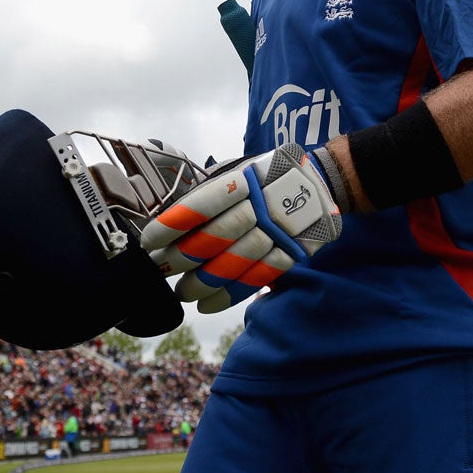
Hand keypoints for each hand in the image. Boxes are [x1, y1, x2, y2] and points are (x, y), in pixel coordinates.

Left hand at [142, 143, 341, 312]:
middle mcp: (265, 205)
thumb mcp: (241, 168)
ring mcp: (281, 231)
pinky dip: (230, 294)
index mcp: (247, 178)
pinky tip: (207, 304)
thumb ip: (211, 188)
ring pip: (237, 261)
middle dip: (183, 256)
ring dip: (204, 281)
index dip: (175, 224)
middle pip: (219, 235)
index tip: (150, 240)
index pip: (204, 204)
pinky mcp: (293, 252)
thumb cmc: (267, 175)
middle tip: (160, 269)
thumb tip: (170, 215)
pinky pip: (259, 277)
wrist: (322, 181)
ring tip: (182, 292)